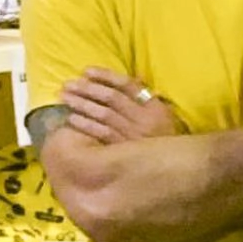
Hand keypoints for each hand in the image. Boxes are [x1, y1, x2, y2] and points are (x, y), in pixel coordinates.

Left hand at [58, 70, 178, 143]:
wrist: (177, 170)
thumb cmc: (165, 140)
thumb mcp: (163, 116)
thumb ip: (148, 98)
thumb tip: (136, 77)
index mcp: (154, 107)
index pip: (128, 85)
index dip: (106, 76)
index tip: (86, 71)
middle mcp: (144, 119)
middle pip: (112, 98)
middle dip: (88, 88)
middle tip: (68, 84)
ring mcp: (133, 135)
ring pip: (104, 114)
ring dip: (82, 104)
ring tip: (65, 98)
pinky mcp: (123, 150)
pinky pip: (101, 133)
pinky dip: (85, 125)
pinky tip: (72, 119)